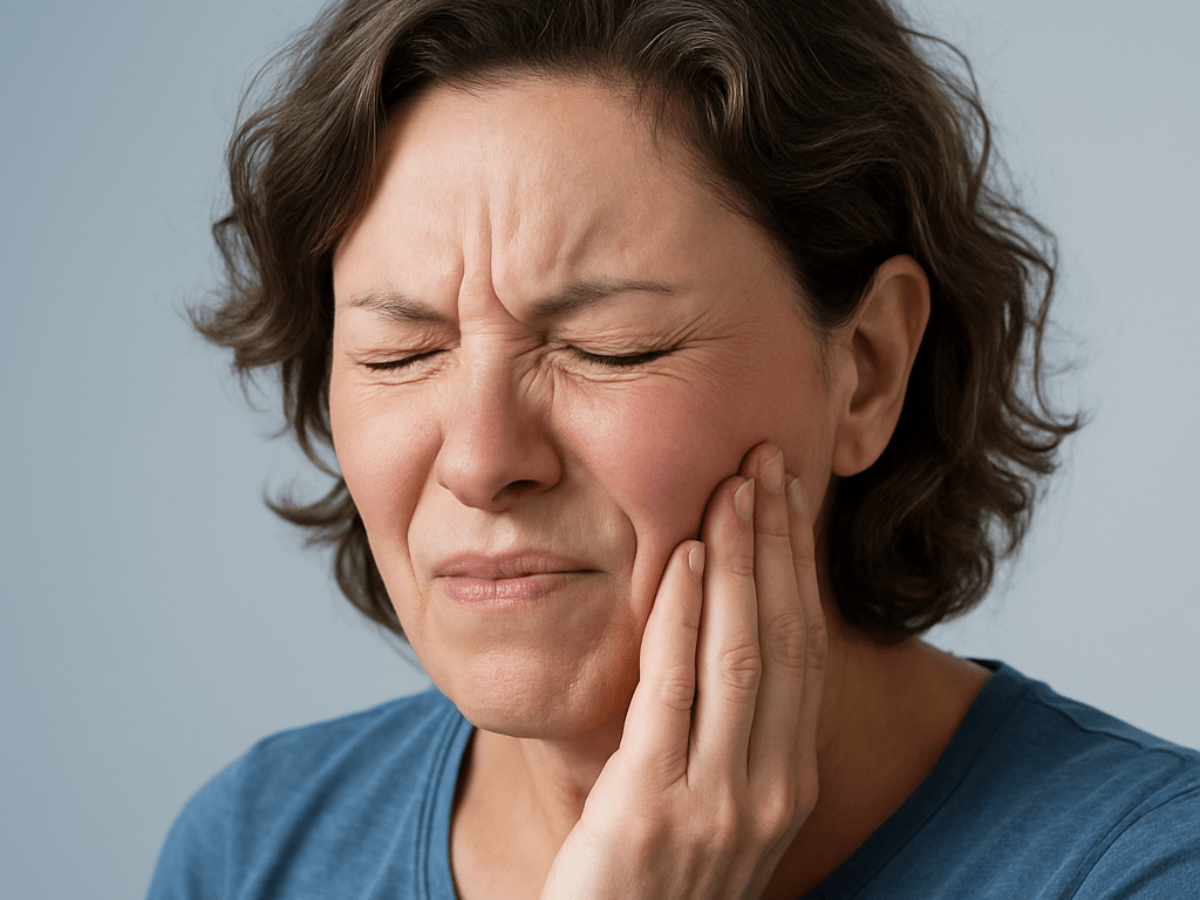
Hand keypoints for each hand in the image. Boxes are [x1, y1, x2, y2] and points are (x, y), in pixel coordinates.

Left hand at [540, 444, 827, 899]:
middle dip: (778, 542)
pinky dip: (684, 614)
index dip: (800, 567)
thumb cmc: (653, 885)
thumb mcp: (712, 811)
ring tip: (735, 484)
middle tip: (770, 461)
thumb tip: (722, 641)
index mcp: (788, 784)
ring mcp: (717, 802)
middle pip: (784, 637)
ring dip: (740, 558)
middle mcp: (770, 790)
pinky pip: (674, 689)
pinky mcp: (651, 806)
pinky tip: (685, 554)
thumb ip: (727, 738)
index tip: (791, 499)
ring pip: (742, 650)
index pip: (805, 651)